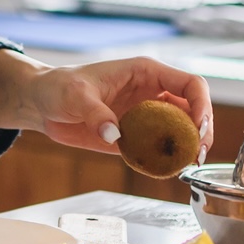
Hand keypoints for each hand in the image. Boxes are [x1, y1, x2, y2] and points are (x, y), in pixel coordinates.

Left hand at [28, 56, 213, 159]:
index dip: (202, 105)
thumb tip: (114, 135)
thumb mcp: (76, 95)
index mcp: (146, 73)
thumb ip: (96, 113)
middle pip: (193, 110)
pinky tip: (166, 170)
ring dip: (187, 147)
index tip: (199, 128)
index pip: (189, 84)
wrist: (41, 104)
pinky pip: (158, 148)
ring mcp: (145, 115)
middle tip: (196, 154)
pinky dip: (166, 159)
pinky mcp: (133, 136)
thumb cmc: (58, 86)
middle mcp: (151, 93)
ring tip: (187, 164)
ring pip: (180, 130)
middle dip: (201, 131)